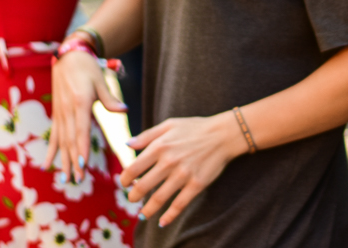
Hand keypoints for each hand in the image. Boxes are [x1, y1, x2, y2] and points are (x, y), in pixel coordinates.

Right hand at [44, 48, 126, 181]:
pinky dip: (51, 151)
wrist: (69, 56)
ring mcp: (60, 114)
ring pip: (61, 141)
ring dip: (63, 161)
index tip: (82, 165)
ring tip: (64, 179)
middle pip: (70, 140)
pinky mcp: (57, 114)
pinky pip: (53, 135)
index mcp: (80, 103)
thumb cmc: (88, 68)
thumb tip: (124, 110)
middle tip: (77, 180)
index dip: (80, 148)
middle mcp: (67, 111)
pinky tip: (47, 165)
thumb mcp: (101, 80)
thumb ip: (110, 99)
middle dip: (73, 161)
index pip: (80, 130)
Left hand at [121, 111, 243, 226]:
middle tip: (132, 199)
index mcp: (160, 146)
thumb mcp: (169, 125)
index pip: (133, 169)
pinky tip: (162, 222)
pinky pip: (180, 204)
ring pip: (158, 198)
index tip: (125, 183)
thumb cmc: (195, 128)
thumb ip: (146, 135)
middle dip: (133, 196)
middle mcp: (169, 161)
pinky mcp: (196, 184)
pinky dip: (169, 216)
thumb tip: (127, 145)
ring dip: (147, 210)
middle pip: (142, 186)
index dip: (124, 179)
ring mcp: (183, 174)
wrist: (223, 134)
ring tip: (142, 214)